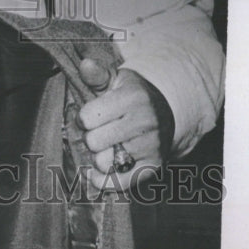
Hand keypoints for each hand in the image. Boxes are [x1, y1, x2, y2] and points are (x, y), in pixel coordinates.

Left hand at [77, 60, 174, 190]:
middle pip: (93, 141)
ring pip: (103, 163)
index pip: (87, 117)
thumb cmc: (132, 96)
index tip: (90, 116)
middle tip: (99, 131)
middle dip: (90, 137)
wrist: (165, 112)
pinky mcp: (153, 167)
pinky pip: (119, 183)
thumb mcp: (116, 81)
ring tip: (106, 146)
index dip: (83, 118)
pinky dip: (104, 181)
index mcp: (133, 97)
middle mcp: (146, 122)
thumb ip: (97, 76)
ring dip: (98, 157)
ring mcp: (151, 146)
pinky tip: (97, 174)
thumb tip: (85, 65)